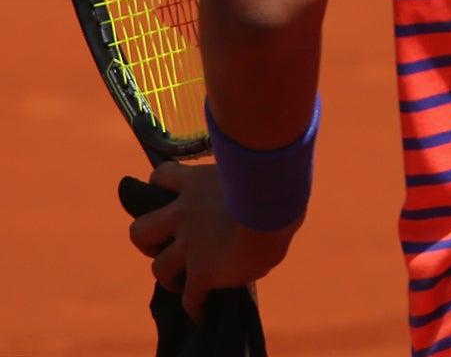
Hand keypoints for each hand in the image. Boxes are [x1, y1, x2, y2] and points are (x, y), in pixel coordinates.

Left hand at [126, 160, 298, 320]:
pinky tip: (202, 310)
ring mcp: (190, 245)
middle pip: (140, 231)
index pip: (161, 178)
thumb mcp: (259, 172)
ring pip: (159, 268)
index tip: (169, 195)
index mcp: (198, 182)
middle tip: (169, 244)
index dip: (160, 188)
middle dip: (150, 242)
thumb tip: (277, 194)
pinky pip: (190, 298)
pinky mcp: (203, 271)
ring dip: (169, 276)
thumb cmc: (279, 181)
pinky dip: (195, 306)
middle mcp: (185, 213)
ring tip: (182, 280)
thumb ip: (253, 184)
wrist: (272, 208)